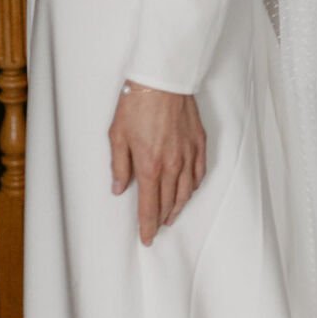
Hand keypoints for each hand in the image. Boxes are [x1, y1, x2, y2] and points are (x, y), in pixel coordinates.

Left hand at [110, 82, 206, 244]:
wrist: (162, 79)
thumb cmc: (137, 103)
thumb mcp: (117, 136)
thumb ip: (120, 166)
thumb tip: (120, 188)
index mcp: (150, 166)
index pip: (150, 207)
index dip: (147, 226)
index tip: (147, 238)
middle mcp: (172, 165)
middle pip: (169, 202)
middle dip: (161, 218)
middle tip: (156, 227)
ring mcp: (188, 154)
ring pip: (187, 191)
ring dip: (179, 207)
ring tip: (172, 215)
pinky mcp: (199, 142)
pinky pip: (199, 172)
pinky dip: (194, 186)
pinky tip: (189, 190)